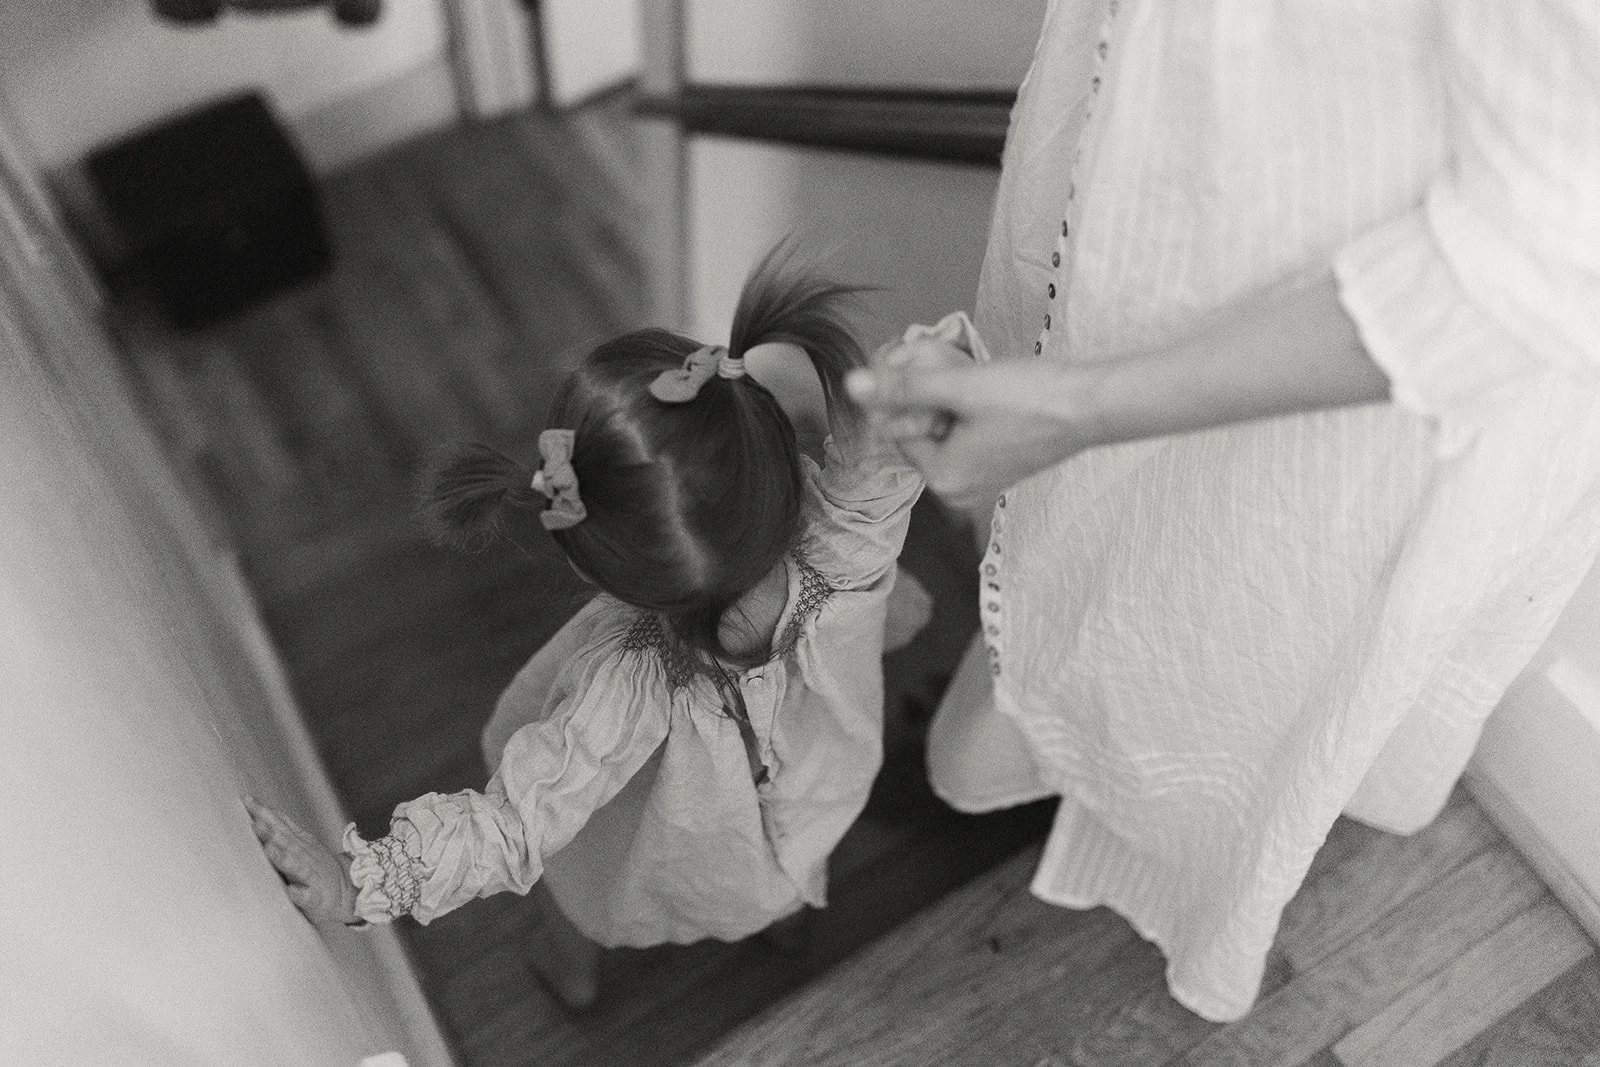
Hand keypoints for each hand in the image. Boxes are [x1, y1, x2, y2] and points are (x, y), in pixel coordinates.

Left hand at [245, 796, 360, 925]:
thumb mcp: (304, 842)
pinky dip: (299, 894)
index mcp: (299, 842)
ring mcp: (310, 876)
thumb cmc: (317, 868)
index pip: (279, 823)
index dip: (264, 812)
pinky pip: (307, 896)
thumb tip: (262, 812)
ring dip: (284, 858)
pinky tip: (291, 891)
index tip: (246, 799)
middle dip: (272, 833)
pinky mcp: (315, 898)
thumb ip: (284, 828)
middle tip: (255, 822)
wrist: (347, 891)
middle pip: (286, 842)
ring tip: (270, 850)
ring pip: (297, 866)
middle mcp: (304, 856)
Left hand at [846, 358, 1096, 509]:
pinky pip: (967, 439)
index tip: (926, 365)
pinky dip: (968, 415)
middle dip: (927, 399)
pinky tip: (990, 393)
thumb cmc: (1028, 398)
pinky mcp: (1003, 469)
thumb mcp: (959, 387)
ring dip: (948, 403)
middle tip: (954, 370)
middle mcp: (959, 491)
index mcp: (943, 479)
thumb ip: (901, 387)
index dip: (905, 393)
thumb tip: (850, 385)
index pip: (896, 430)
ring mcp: (983, 483)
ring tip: (974, 379)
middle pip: (920, 433)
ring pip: (944, 433)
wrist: (1091, 406)